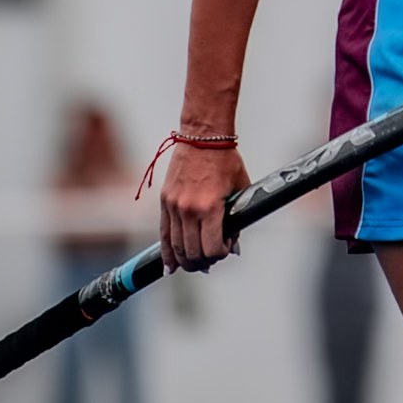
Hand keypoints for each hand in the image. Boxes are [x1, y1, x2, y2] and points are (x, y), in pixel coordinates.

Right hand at [159, 143, 250, 272]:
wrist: (203, 136)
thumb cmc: (226, 160)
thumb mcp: (239, 188)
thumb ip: (237, 219)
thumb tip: (234, 246)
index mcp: (210, 207)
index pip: (212, 247)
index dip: (220, 254)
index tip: (226, 250)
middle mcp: (188, 209)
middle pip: (192, 252)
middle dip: (204, 261)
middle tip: (211, 260)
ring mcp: (174, 206)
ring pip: (176, 247)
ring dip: (186, 261)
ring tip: (194, 264)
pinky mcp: (164, 201)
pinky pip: (163, 234)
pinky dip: (167, 253)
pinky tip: (169, 267)